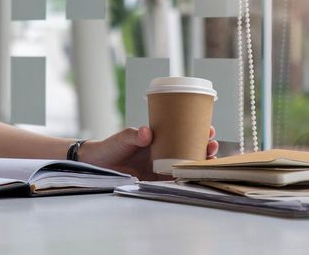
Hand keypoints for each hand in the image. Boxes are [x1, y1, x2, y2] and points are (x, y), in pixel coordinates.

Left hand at [78, 126, 217, 180]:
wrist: (96, 164)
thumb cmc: (110, 147)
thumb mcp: (122, 137)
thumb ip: (134, 135)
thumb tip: (147, 133)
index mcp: (158, 138)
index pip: (182, 132)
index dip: (198, 130)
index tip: (209, 128)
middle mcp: (163, 152)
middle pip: (189, 149)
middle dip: (204, 147)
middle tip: (212, 144)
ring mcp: (160, 167)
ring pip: (185, 165)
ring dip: (199, 163)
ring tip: (209, 160)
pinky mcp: (154, 181)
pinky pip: (173, 181)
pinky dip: (185, 180)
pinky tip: (195, 178)